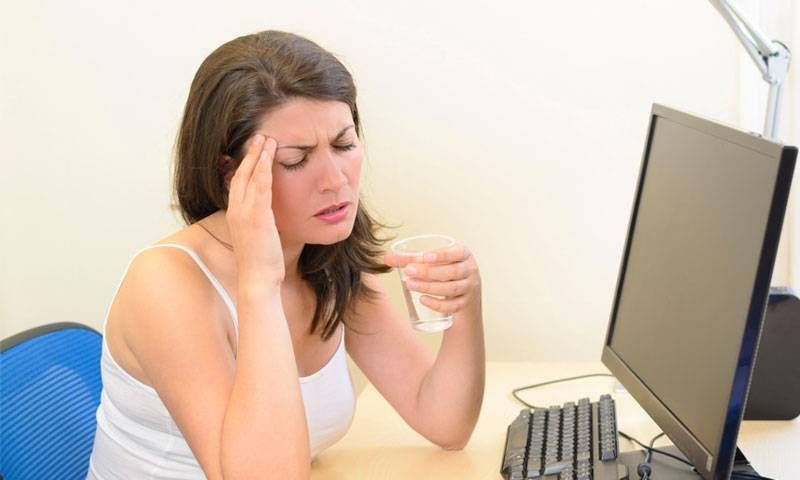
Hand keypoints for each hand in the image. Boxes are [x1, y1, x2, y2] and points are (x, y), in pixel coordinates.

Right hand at [226, 134, 284, 288]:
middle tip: (257, 137)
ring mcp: (245, 213)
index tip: (252, 151)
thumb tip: (272, 217)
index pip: (237, 184)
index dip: (244, 166)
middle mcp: (236, 211)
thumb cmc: (262, 264)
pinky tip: (270, 156)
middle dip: (249, 155)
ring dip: (258, 156)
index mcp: (236, 216)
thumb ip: (262, 223)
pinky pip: (260, 187)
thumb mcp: (260, 238)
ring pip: (249, 177)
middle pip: (239, 174)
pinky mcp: (257, 217)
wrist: (257, 280)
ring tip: (266, 139)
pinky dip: (264, 169)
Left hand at [384, 244, 480, 316]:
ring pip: (451, 289)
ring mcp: (469, 288)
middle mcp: (470, 270)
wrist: (464, 294)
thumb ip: (410, 259)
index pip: (457, 252)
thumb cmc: (444, 271)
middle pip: (451, 272)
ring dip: (429, 287)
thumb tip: (386, 258)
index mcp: (463, 254)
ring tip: (410, 284)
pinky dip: (437, 304)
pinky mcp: (465, 304)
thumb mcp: (433, 262)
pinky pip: (452, 306)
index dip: (443, 254)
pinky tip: (422, 300)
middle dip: (428, 272)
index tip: (425, 257)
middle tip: (408, 271)